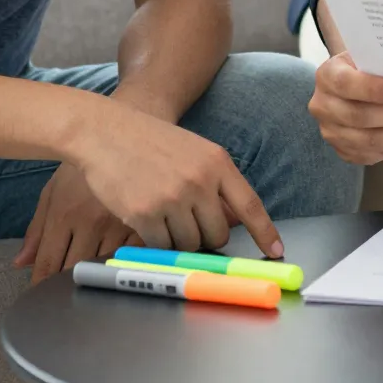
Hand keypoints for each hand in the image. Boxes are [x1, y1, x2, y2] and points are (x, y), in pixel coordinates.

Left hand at [15, 163, 136, 283]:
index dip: (40, 283)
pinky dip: (119, 265)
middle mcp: (92, 222)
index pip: (47, 262)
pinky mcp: (143, 223)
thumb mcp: (53, 191)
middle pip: (73, 269)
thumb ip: (37, 230)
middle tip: (59, 290)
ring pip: (101, 267)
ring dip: (91, 275)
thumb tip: (20, 264)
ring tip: (86, 278)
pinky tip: (114, 265)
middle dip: (63, 284)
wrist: (123, 138)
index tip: (37, 294)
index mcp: (66, 214)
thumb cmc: (83, 167)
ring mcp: (120, 224)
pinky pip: (129, 258)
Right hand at [72, 103, 282, 258]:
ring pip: (189, 245)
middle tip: (186, 222)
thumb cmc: (150, 142)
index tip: (277, 251)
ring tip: (161, 212)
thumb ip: (214, 181)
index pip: (249, 204)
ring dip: (177, 239)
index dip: (265, 232)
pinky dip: (155, 240)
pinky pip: (161, 247)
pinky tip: (144, 216)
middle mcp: (199, 181)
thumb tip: (232, 222)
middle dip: (205, 237)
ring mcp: (173, 198)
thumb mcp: (193, 150)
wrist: (105, 131)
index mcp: (216, 162)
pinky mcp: (145, 214)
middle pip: (217, 235)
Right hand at [308, 52, 382, 164]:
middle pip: (359, 117)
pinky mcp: (344, 151)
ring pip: (369, 141)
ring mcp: (331, 132)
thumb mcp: (369, 57)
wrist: (351, 85)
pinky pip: (374, 155)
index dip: (373, 89)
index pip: (346, 84)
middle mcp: (323, 106)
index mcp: (327, 75)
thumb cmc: (365, 67)